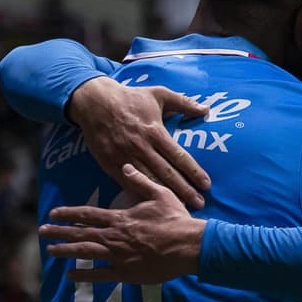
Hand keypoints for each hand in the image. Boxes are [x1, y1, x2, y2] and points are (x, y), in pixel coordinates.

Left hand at [39, 164, 205, 284]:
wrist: (188, 246)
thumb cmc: (176, 219)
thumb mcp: (160, 194)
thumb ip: (139, 181)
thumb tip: (125, 166)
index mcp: (120, 218)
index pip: (88, 214)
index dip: (69, 213)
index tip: (53, 213)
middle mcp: (114, 237)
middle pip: (80, 233)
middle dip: (59, 232)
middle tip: (42, 232)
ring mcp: (118, 256)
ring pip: (85, 253)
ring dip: (65, 251)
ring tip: (50, 251)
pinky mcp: (126, 273)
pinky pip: (99, 275)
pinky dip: (83, 275)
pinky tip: (70, 275)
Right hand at [67, 76, 210, 208]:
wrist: (94, 101)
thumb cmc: (129, 97)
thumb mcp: (159, 94)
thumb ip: (183, 103)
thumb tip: (206, 109)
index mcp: (155, 132)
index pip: (179, 157)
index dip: (194, 172)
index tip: (206, 185)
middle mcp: (142, 147)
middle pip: (167, 174)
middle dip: (185, 190)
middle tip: (199, 204)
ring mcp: (125, 157)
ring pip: (149, 181)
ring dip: (166, 195)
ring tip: (181, 208)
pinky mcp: (110, 163)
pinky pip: (128, 183)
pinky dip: (140, 194)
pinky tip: (151, 203)